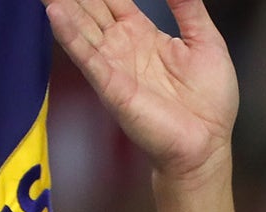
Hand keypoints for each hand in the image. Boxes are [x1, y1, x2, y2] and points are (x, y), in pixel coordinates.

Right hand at [44, 0, 238, 187]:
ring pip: (82, 27)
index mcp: (143, 33)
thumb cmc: (210, 102)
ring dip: (63, 7)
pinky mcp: (111, 86)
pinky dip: (70, 35)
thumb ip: (188, 9)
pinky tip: (56, 13)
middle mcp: (122, 46)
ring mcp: (114, 65)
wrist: (207, 144)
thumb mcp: (206, 42)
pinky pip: (87, 56)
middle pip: (90, 8)